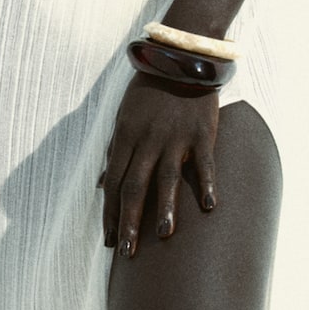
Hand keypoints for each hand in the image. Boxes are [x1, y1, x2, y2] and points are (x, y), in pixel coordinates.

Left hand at [98, 75, 219, 255]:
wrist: (181, 58)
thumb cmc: (149, 90)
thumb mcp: (123, 117)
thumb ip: (113, 150)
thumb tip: (99, 183)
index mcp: (125, 137)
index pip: (111, 183)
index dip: (108, 213)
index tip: (108, 240)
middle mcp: (147, 140)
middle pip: (133, 187)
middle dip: (128, 222)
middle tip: (127, 251)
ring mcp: (175, 137)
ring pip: (166, 178)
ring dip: (164, 208)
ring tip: (163, 234)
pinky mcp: (202, 132)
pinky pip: (204, 162)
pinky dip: (207, 183)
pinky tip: (209, 206)